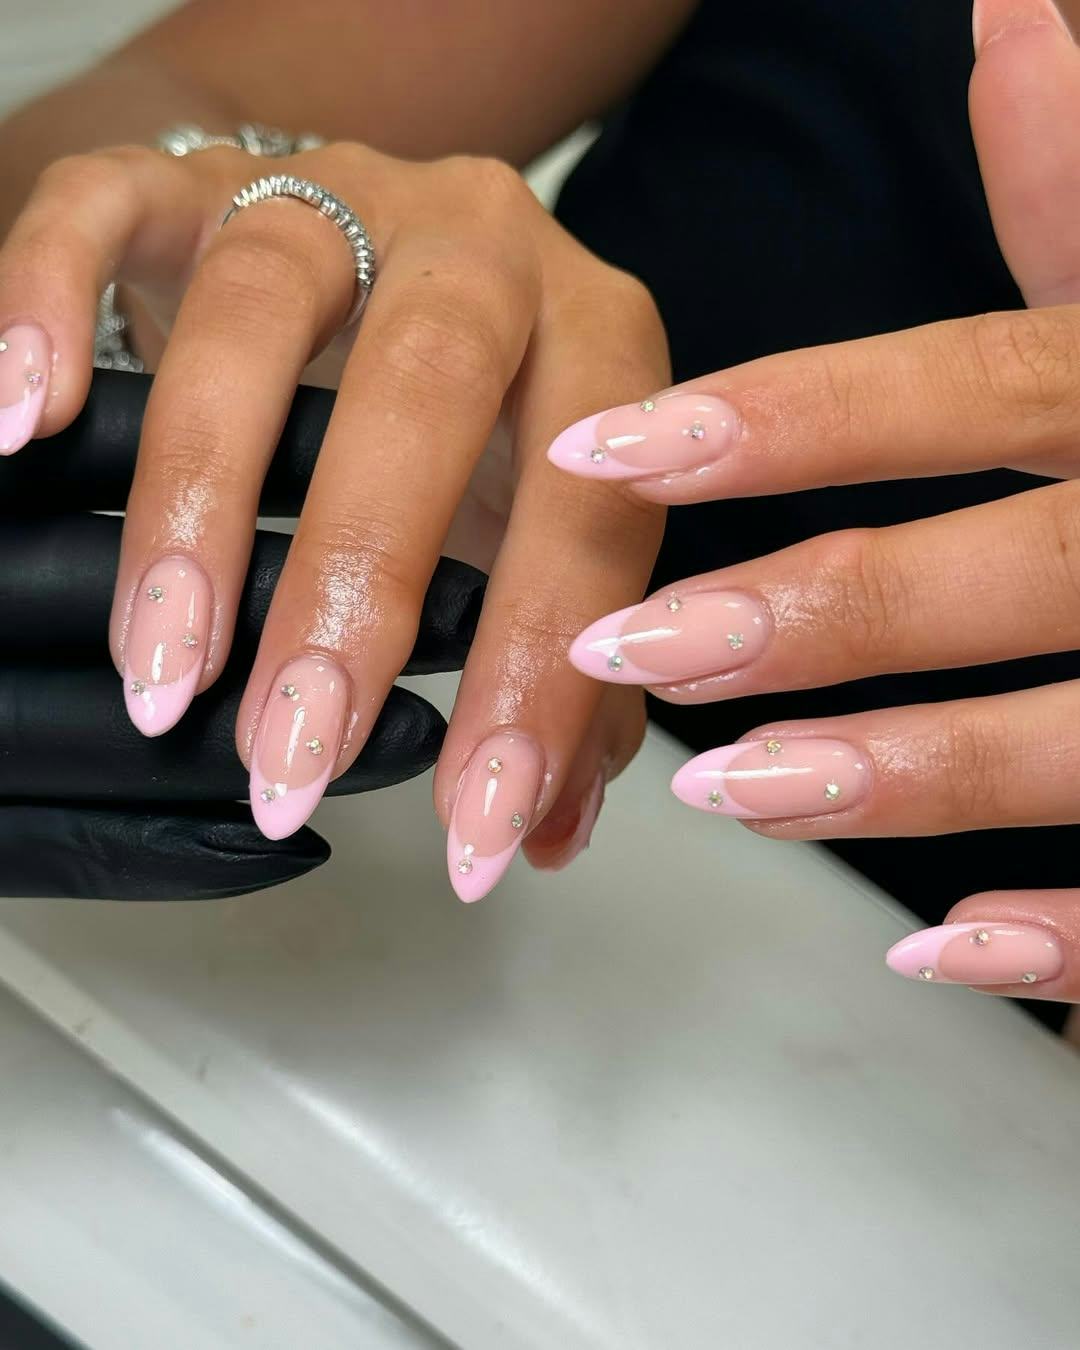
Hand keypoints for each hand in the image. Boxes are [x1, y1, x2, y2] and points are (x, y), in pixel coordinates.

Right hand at [0, 140, 667, 899]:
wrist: (381, 254)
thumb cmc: (475, 431)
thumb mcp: (529, 540)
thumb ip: (555, 675)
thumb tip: (548, 835)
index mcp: (593, 342)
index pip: (585, 512)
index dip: (535, 676)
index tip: (475, 824)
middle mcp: (477, 242)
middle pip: (426, 388)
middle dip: (357, 593)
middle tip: (294, 754)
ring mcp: (333, 193)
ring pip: (260, 308)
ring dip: (201, 504)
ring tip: (164, 671)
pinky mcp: (195, 173)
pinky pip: (109, 203)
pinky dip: (46, 301)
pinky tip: (22, 426)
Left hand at [547, 0, 1079, 1000]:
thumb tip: (1008, 19)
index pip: (966, 386)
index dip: (781, 418)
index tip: (606, 447)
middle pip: (997, 575)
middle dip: (806, 618)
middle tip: (629, 648)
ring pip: (1072, 741)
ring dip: (897, 772)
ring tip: (727, 789)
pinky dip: (1062, 935)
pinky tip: (935, 946)